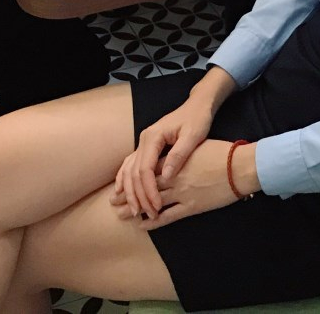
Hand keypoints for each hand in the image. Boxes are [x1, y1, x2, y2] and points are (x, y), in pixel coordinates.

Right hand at [112, 93, 214, 219]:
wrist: (197, 105)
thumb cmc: (197, 119)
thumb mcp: (193, 135)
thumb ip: (179, 154)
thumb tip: (166, 176)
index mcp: (154, 137)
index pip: (145, 169)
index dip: (149, 190)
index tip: (156, 206)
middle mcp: (144, 139)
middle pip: (134, 173)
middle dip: (139, 196)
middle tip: (146, 214)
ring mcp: (143, 143)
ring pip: (129, 170)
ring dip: (130, 192)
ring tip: (135, 210)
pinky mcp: (147, 147)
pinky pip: (130, 165)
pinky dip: (125, 179)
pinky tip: (122, 192)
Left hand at [114, 140, 245, 229]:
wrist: (239, 167)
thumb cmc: (222, 153)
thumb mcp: (197, 146)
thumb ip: (181, 152)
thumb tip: (171, 155)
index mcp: (174, 161)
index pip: (146, 169)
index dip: (132, 177)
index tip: (120, 184)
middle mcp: (174, 176)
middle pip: (144, 186)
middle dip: (128, 195)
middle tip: (113, 202)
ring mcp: (182, 192)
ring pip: (152, 202)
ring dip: (135, 209)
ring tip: (121, 215)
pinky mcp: (192, 206)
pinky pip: (168, 217)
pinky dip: (154, 222)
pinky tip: (143, 225)